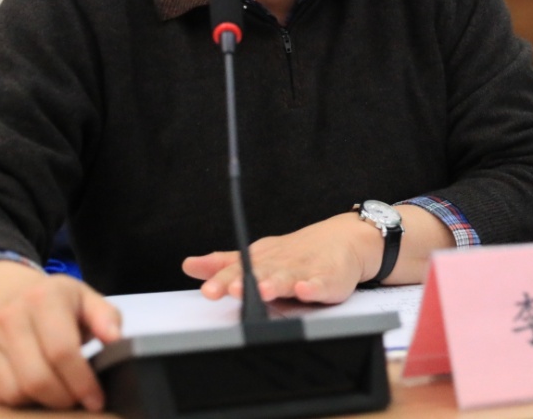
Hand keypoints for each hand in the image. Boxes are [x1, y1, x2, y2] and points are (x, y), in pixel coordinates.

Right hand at [0, 261, 121, 409]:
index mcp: (44, 298)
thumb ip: (105, 317)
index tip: (96, 399)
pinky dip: (17, 398)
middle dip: (63, 397)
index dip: (82, 382)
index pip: (63, 352)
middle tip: (75, 399)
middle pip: (37, 378)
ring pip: (16, 392)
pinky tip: (29, 383)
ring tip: (54, 387)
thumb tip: (115, 339)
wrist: (0, 292)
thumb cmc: (52, 301)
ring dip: (41, 399)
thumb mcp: (83, 298)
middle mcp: (9, 316)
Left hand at [182, 213, 379, 304]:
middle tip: (229, 290)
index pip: (238, 270)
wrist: (344, 240)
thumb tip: (189, 265)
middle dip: (245, 282)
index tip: (208, 290)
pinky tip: (305, 291)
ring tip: (263, 290)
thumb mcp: (258, 256)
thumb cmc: (296, 254)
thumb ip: (224, 264)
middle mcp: (280, 265)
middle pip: (261, 273)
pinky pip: (321, 285)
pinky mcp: (329, 279)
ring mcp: (305, 271)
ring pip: (288, 278)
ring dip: (275, 283)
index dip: (222, 280)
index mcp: (262, 260)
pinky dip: (313, 287)